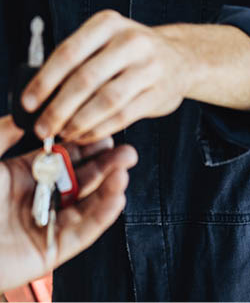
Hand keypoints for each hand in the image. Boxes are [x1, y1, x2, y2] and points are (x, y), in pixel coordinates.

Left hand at [0, 114, 137, 291]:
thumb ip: (6, 132)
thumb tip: (27, 109)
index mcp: (23, 176)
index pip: (64, 157)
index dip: (87, 145)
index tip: (105, 132)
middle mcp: (38, 199)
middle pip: (80, 180)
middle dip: (106, 164)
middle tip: (126, 151)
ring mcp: (45, 225)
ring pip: (85, 205)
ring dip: (108, 188)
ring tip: (124, 170)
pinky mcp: (49, 252)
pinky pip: (81, 233)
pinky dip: (101, 216)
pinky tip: (115, 198)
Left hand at [21, 11, 191, 142]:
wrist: (182, 58)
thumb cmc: (131, 52)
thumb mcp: (106, 40)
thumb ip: (77, 60)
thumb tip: (40, 93)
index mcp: (108, 23)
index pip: (69, 52)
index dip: (45, 80)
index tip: (28, 102)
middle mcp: (130, 40)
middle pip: (86, 79)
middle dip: (58, 108)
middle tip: (42, 128)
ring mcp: (148, 66)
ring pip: (105, 100)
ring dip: (78, 122)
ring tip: (62, 134)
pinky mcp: (158, 92)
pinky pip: (123, 116)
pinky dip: (99, 129)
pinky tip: (84, 135)